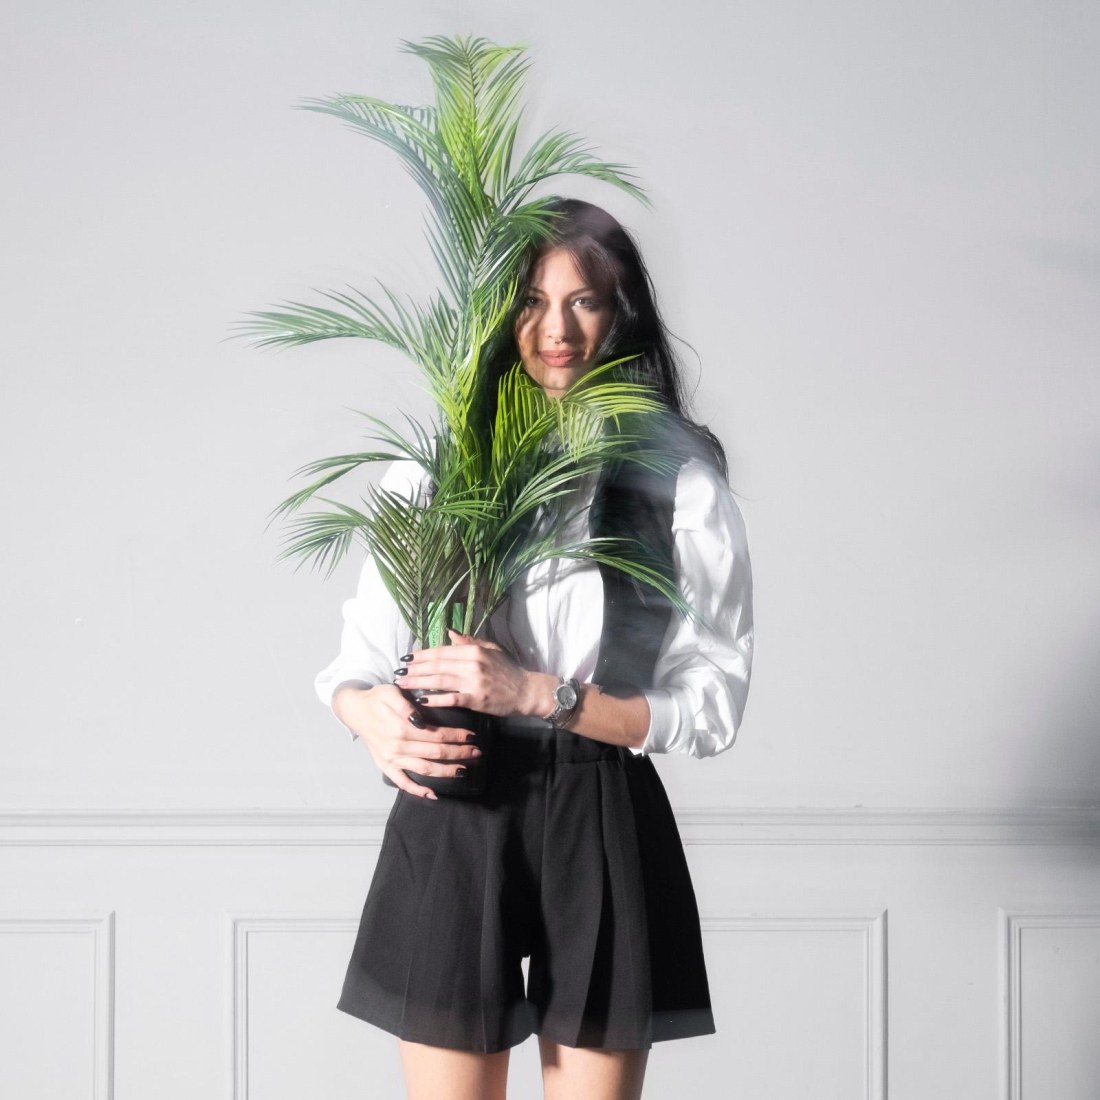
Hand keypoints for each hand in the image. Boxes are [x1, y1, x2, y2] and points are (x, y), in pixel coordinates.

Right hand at [332, 681, 481, 799]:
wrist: (355, 709)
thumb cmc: (377, 698)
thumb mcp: (391, 692)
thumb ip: (406, 705)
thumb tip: (421, 720)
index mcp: (401, 728)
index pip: (437, 735)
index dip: (456, 736)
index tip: (472, 735)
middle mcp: (398, 747)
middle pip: (435, 753)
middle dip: (459, 754)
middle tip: (477, 753)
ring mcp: (392, 759)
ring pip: (424, 770)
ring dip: (446, 771)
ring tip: (464, 770)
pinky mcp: (386, 766)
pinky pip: (402, 782)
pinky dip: (417, 790)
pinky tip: (433, 795)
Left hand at [396, 630, 554, 718]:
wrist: (526, 691)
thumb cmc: (508, 670)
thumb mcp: (491, 649)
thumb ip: (469, 641)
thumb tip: (449, 632)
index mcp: (473, 650)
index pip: (441, 651)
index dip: (421, 655)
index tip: (407, 658)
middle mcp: (472, 664)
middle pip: (436, 665)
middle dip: (415, 669)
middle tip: (399, 672)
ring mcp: (473, 682)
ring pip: (439, 681)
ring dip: (418, 682)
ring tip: (403, 684)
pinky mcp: (476, 699)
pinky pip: (451, 698)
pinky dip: (435, 699)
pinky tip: (422, 699)